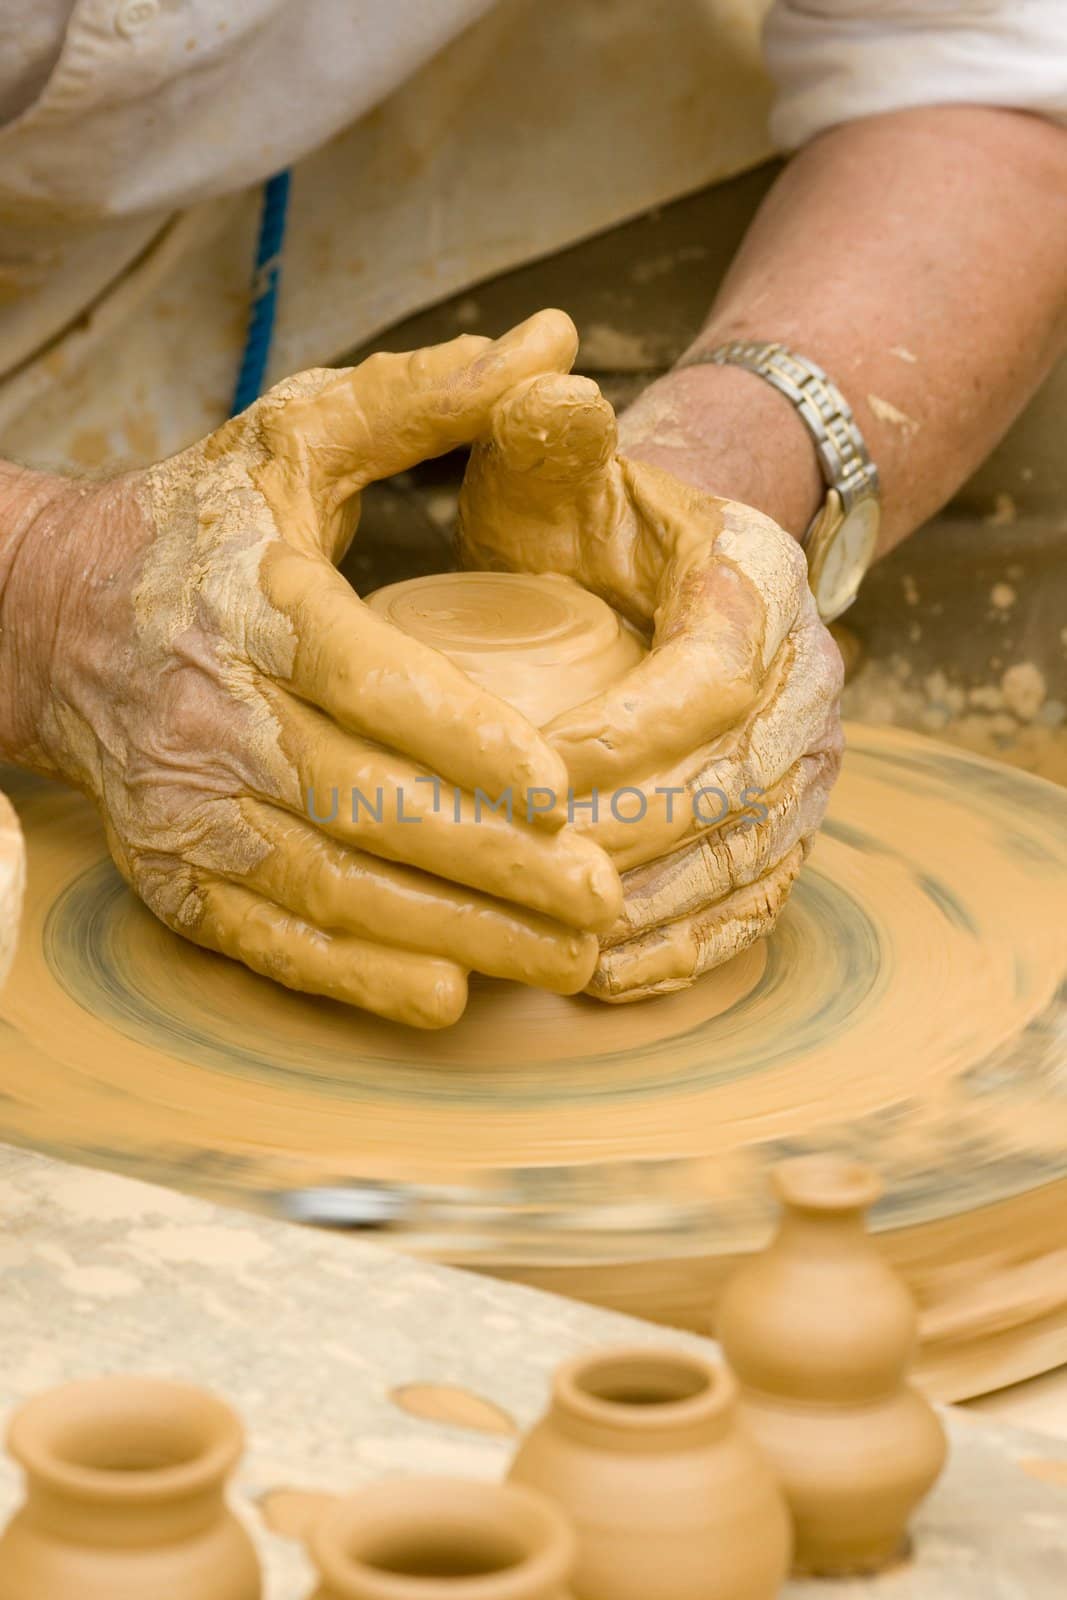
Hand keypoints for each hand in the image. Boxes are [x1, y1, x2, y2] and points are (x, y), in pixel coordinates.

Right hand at [5, 315, 621, 1026]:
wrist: (50, 620)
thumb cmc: (200, 529)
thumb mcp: (296, 439)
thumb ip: (424, 399)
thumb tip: (558, 346)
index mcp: (257, 604)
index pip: (363, 680)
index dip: (460, 739)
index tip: (560, 790)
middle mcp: (217, 715)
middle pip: (362, 804)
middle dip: (490, 863)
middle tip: (600, 898)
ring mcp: (191, 807)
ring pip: (330, 886)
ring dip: (451, 931)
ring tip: (561, 957)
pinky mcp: (177, 873)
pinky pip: (270, 940)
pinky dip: (357, 976)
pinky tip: (447, 996)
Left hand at [457, 371, 843, 999]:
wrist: (668, 574)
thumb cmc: (595, 525)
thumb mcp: (563, 470)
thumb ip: (552, 436)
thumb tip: (548, 381)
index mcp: (757, 593)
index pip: (708, 683)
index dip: (623, 737)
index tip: (527, 773)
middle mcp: (804, 686)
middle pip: (727, 787)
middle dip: (622, 838)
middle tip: (520, 875)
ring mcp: (804, 768)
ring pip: (741, 858)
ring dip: (647, 909)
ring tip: (553, 942)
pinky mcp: (785, 829)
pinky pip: (750, 905)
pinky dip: (682, 947)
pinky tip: (602, 974)